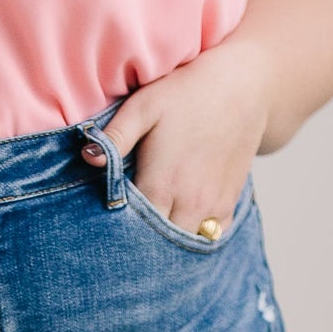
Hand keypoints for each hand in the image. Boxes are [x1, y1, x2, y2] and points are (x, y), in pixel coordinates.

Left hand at [83, 39, 270, 234]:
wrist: (243, 85)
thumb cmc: (187, 93)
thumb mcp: (144, 106)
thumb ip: (115, 137)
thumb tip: (88, 158)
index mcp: (161, 185)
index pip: (133, 230)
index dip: (118, 231)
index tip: (107, 226)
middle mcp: (188, 203)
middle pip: (158, 245)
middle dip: (141, 244)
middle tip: (126, 236)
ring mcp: (212, 207)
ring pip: (184, 246)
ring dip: (168, 244)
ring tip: (152, 233)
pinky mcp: (229, 204)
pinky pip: (209, 237)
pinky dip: (194, 237)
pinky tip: (180, 224)